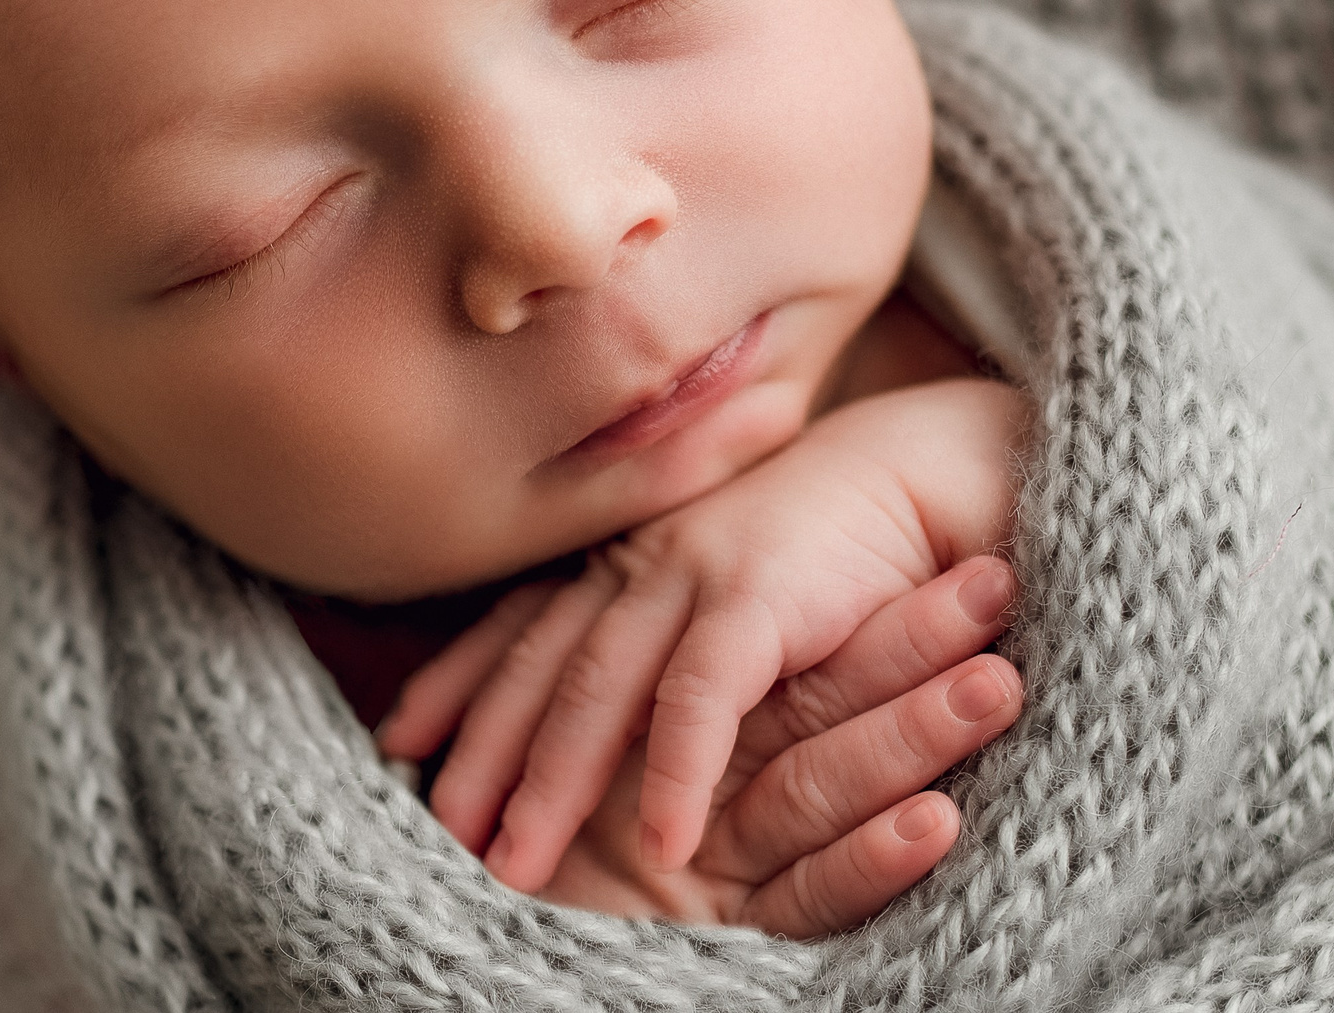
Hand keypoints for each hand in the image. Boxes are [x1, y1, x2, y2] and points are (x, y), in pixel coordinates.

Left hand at [382, 379, 1019, 890]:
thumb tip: (607, 691)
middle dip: (478, 751)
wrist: (934, 470)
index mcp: (629, 555)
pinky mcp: (758, 596)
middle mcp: (642, 559)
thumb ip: (665, 621)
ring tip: (512, 864)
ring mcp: (692, 572)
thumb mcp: (727, 582)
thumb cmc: (838, 539)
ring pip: (596, 689)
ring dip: (549, 781)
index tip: (399, 740)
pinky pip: (700, 699)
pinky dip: (673, 772)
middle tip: (434, 830)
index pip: (520, 624)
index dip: (457, 680)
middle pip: (536, 667)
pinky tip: (655, 843)